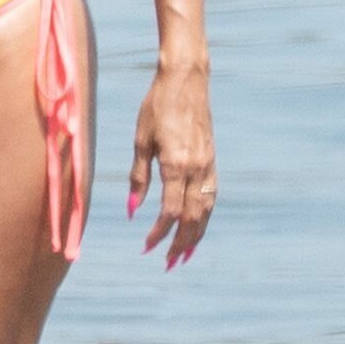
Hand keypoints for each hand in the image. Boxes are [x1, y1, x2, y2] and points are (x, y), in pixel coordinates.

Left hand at [127, 64, 216, 269]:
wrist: (187, 79)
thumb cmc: (157, 106)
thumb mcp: (141, 140)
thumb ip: (138, 177)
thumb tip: (131, 210)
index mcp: (176, 165)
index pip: (169, 211)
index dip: (159, 233)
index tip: (146, 246)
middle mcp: (198, 169)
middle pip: (192, 218)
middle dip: (181, 244)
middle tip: (169, 264)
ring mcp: (209, 165)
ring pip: (206, 210)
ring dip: (196, 235)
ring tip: (185, 254)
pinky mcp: (213, 160)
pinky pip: (212, 196)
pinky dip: (205, 216)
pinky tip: (196, 225)